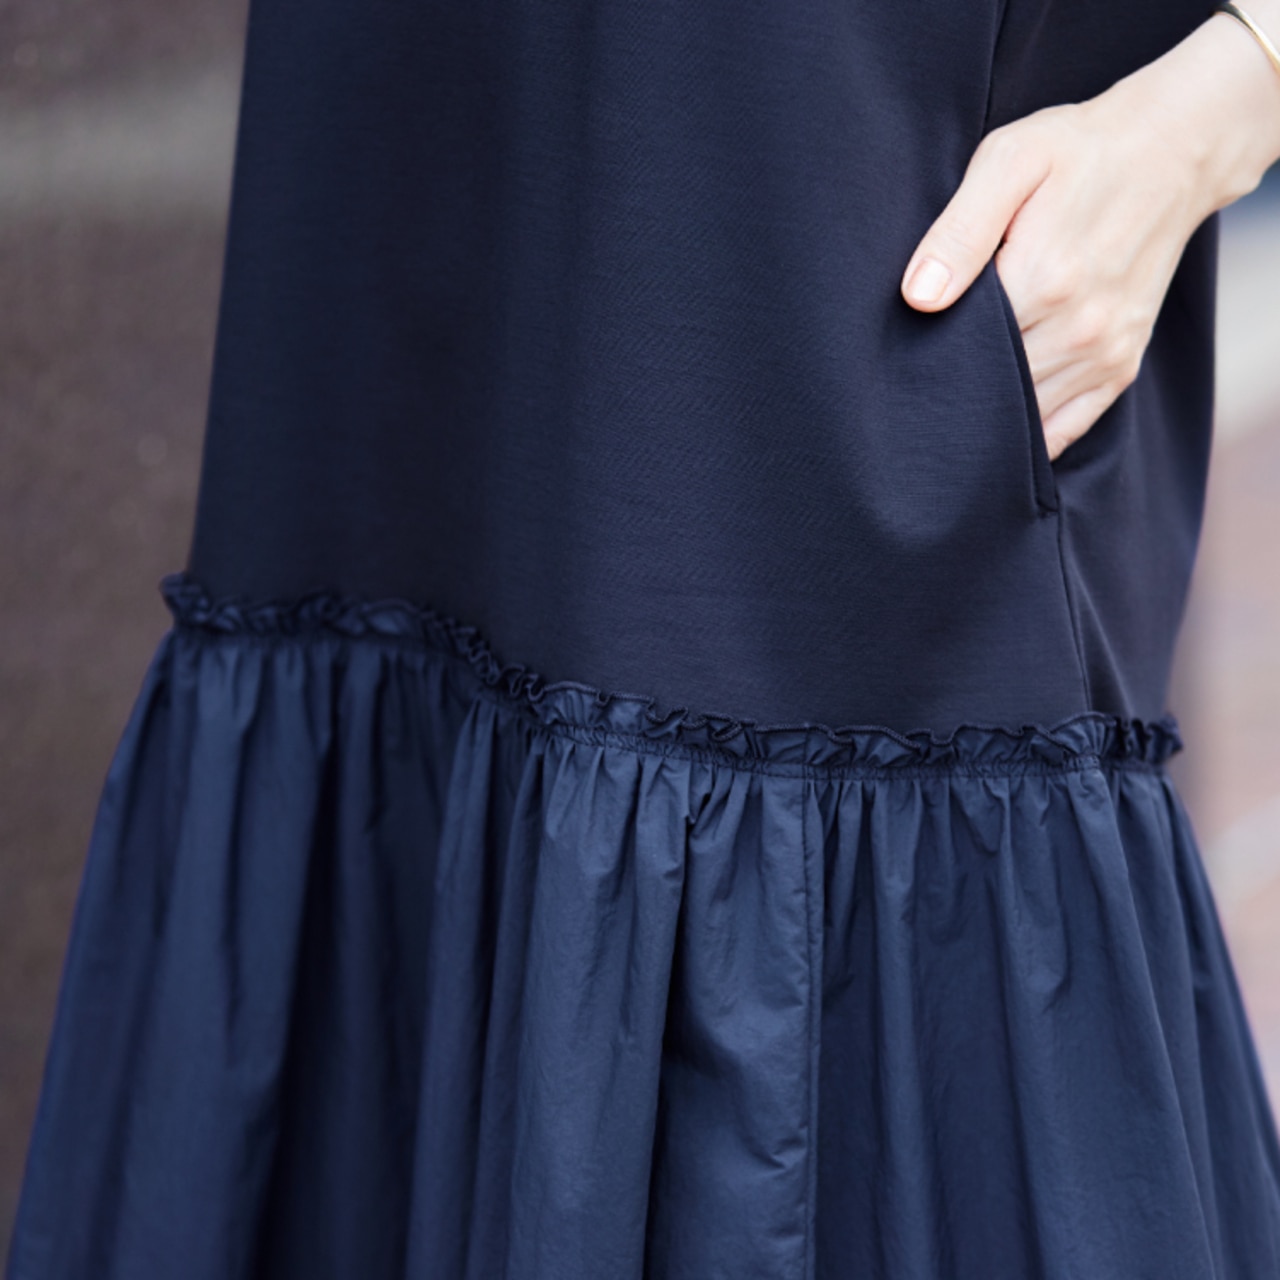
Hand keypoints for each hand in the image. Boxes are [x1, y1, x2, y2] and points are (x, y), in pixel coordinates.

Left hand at [900, 6, 1279, 461]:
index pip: (962, 351)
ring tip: (954, 397)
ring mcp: (1103, 355)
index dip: (925, 357)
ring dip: (986, 417)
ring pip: (1024, 418)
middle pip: (990, 389)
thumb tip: (918, 297)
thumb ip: (961, 230)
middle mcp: (1078, 329)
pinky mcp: (1119, 368)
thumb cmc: (1078, 152)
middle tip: (917, 380)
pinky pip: (1063, 429)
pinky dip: (1029, 435)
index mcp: (1044, 280)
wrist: (1172, 153)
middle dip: (953, 387)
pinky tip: (997, 425)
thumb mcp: (1010, 161)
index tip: (901, 356)